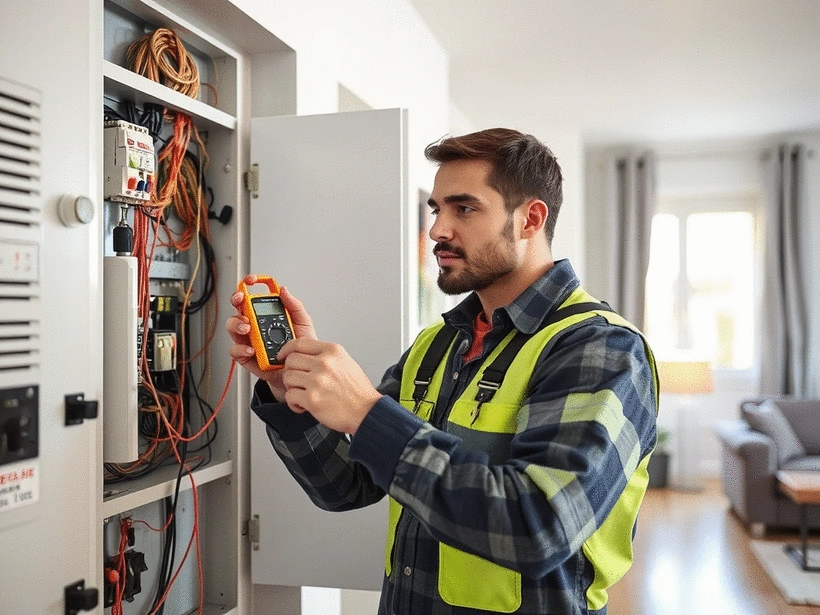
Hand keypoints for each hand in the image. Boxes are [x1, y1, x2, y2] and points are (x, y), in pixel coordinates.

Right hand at [225, 274, 316, 399]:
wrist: (300, 371)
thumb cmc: (300, 347)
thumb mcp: (302, 322)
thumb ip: (294, 306)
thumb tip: (284, 290)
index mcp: (266, 314)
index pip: (253, 296)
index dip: (248, 285)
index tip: (250, 280)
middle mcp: (254, 325)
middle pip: (238, 309)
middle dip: (237, 302)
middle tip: (242, 303)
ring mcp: (248, 340)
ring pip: (232, 327)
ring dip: (237, 325)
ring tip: (247, 328)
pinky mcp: (246, 356)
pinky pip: (236, 351)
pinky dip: (241, 349)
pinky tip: (251, 349)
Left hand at [277, 338, 381, 433]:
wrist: (367, 412)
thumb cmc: (358, 392)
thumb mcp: (346, 362)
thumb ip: (326, 356)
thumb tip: (304, 356)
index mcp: (332, 351)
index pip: (300, 342)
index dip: (286, 349)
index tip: (283, 355)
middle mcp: (324, 363)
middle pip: (290, 360)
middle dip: (291, 372)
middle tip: (298, 381)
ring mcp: (317, 381)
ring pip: (288, 378)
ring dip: (292, 388)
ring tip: (304, 395)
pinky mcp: (312, 399)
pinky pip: (290, 396)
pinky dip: (294, 403)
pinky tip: (304, 406)